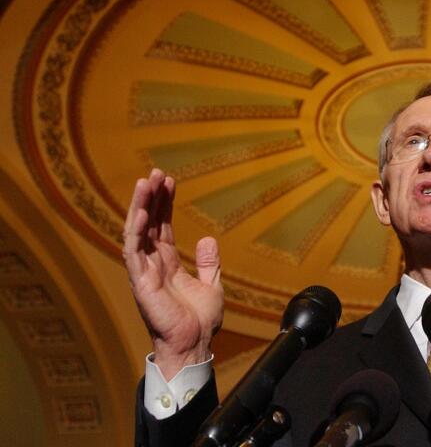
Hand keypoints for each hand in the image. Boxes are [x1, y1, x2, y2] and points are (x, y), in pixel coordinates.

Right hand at [123, 168, 223, 379]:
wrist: (194, 343)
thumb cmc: (200, 321)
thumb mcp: (212, 285)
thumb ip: (208, 262)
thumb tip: (207, 239)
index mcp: (167, 263)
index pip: (162, 226)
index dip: (164, 203)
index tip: (169, 181)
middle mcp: (152, 264)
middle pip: (148, 223)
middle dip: (151, 197)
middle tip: (156, 173)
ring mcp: (144, 271)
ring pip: (136, 232)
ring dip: (140, 206)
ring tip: (145, 182)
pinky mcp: (140, 281)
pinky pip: (134, 251)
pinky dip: (136, 230)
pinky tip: (142, 211)